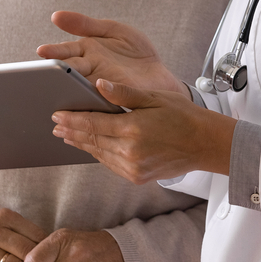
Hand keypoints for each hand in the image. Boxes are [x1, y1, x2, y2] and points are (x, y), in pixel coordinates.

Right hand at [39, 11, 186, 95]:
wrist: (161, 74)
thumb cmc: (136, 52)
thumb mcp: (113, 30)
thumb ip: (86, 24)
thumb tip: (55, 16)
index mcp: (86, 53)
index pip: (65, 52)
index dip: (54, 52)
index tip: (43, 51)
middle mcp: (89, 72)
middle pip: (69, 72)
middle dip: (57, 73)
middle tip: (46, 73)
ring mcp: (100, 88)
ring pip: (79, 89)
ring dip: (70, 90)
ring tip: (61, 89)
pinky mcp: (112, 102)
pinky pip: (98, 103)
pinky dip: (90, 103)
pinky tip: (86, 101)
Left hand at [52, 79, 235, 183]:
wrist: (204, 144)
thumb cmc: (182, 115)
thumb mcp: (154, 97)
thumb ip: (124, 93)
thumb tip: (98, 85)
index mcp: (132, 129)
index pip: (93, 124)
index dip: (72, 120)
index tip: (57, 115)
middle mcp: (129, 152)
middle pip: (91, 140)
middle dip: (71, 132)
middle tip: (55, 125)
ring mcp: (132, 167)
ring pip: (98, 154)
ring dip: (81, 143)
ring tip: (67, 135)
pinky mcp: (137, 176)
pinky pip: (110, 163)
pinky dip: (98, 153)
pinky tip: (92, 146)